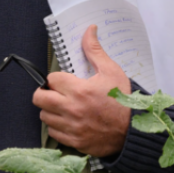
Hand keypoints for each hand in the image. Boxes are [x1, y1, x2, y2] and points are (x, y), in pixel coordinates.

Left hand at [32, 25, 132, 157]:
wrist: (134, 130)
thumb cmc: (123, 100)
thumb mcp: (111, 71)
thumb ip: (94, 51)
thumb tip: (89, 30)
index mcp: (79, 90)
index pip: (50, 79)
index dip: (56, 79)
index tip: (64, 81)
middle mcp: (72, 109)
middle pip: (39, 98)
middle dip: (45, 93)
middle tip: (56, 93)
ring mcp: (71, 127)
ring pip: (44, 116)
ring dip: (51, 110)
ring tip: (64, 107)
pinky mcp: (74, 142)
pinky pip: (54, 133)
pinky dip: (57, 127)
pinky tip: (69, 121)